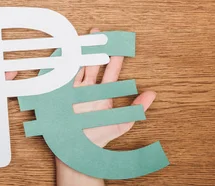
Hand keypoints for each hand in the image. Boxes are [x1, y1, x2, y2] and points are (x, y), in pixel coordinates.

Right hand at [56, 28, 156, 184]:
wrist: (78, 151)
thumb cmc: (98, 139)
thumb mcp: (121, 123)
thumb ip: (136, 109)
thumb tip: (152, 93)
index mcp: (103, 94)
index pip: (110, 71)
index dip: (114, 57)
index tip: (120, 44)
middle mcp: (88, 90)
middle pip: (92, 64)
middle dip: (95, 49)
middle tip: (98, 34)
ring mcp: (74, 92)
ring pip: (77, 68)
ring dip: (79, 55)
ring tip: (82, 41)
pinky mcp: (61, 97)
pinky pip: (62, 79)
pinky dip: (63, 68)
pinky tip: (65, 57)